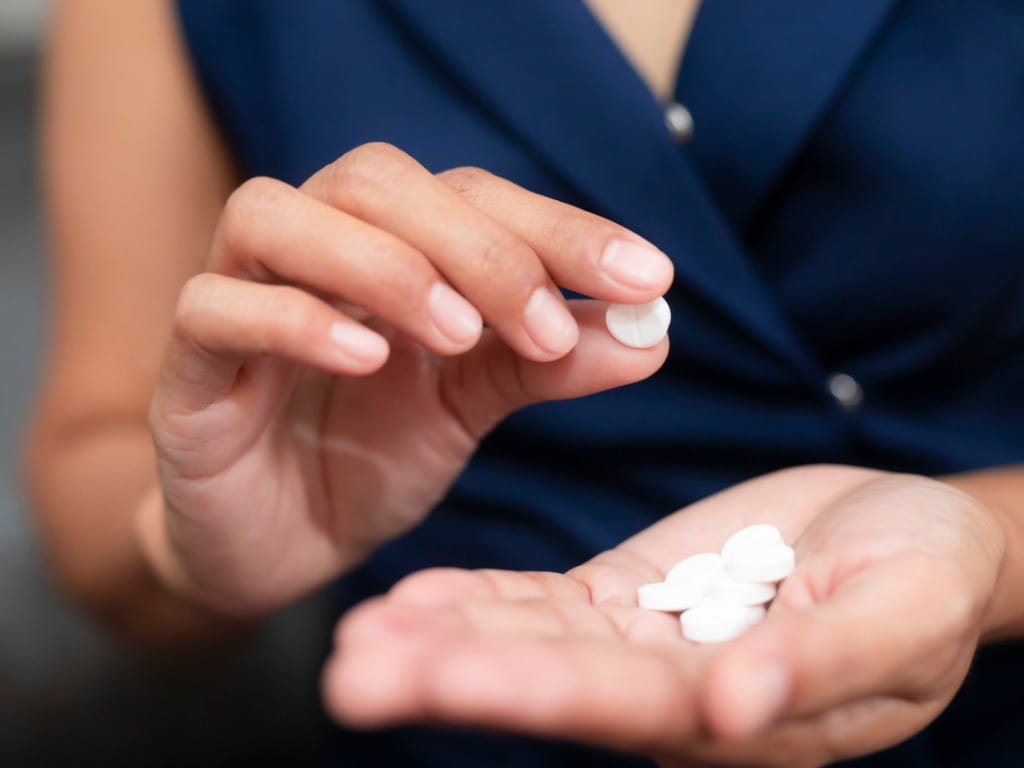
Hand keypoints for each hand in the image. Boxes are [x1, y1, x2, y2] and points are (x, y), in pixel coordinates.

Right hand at [142, 143, 672, 615]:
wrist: (277, 545)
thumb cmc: (365, 458)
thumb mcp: (469, 405)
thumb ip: (545, 360)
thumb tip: (652, 332)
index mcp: (387, 250)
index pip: (471, 195)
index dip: (558, 226)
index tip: (645, 277)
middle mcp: (312, 253)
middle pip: (374, 181)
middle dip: (474, 242)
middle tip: (538, 320)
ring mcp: (238, 299)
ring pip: (274, 215)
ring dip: (382, 264)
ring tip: (454, 334)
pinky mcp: (188, 367)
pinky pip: (213, 307)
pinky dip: (293, 319)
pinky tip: (367, 358)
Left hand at [324, 465, 1004, 766]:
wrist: (917, 535)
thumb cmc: (931, 577)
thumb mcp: (903, 615)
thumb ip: (822, 664)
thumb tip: (736, 707)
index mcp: (738, 712)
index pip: (617, 704)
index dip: (523, 688)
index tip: (428, 675)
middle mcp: (672, 689)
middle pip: (549, 680)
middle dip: (449, 675)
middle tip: (350, 670)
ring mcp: (643, 640)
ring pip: (531, 639)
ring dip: (444, 636)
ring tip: (358, 633)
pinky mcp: (629, 595)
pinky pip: (547, 600)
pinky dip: (484, 597)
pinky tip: (416, 596)